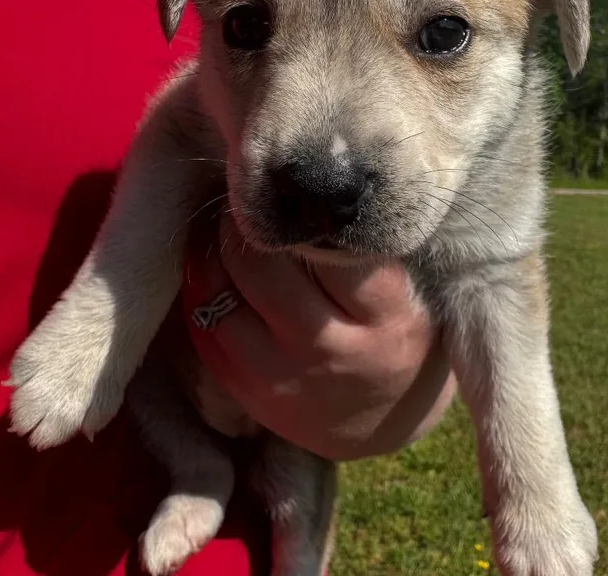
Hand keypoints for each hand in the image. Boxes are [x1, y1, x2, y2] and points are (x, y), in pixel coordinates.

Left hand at [182, 216, 456, 460]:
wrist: (382, 417)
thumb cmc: (395, 330)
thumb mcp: (407, 290)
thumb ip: (366, 247)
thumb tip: (305, 190)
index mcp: (388, 315)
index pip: (334, 245)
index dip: (304, 210)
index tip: (293, 191)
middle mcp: (335, 350)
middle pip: (265, 267)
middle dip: (247, 223)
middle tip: (249, 200)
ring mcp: (286, 377)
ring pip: (221, 295)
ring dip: (212, 251)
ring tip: (225, 228)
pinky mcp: (249, 392)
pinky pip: (203, 327)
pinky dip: (200, 287)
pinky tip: (212, 266)